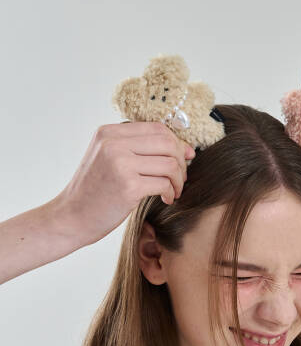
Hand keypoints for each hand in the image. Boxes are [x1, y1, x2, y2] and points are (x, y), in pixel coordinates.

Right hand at [54, 121, 195, 245]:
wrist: (70, 217)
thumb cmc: (95, 191)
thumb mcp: (108, 158)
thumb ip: (138, 148)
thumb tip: (185, 148)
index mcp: (109, 132)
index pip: (157, 128)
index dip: (176, 142)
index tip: (184, 157)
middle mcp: (114, 144)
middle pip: (167, 144)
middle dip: (181, 161)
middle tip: (180, 178)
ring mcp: (120, 164)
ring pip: (170, 164)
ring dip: (178, 179)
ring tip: (173, 190)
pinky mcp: (128, 186)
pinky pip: (164, 183)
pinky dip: (170, 192)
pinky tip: (166, 199)